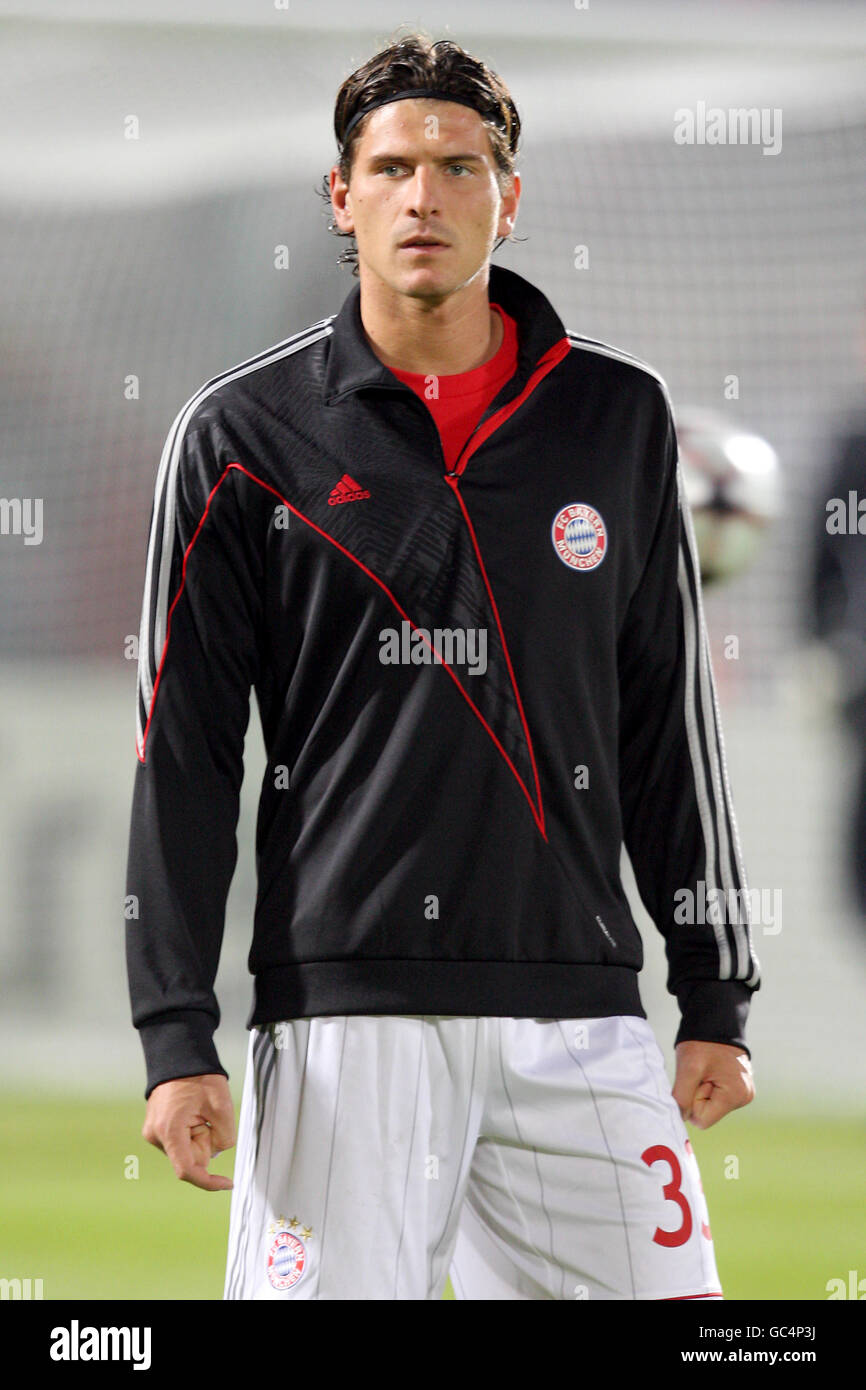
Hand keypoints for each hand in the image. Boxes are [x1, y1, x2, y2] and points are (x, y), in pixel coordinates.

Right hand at [142, 1074, 235, 1190]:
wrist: (179, 1057)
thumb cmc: (199, 1078)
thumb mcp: (222, 1105)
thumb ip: (224, 1136)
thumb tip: (215, 1152)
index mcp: (169, 1131)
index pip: (187, 1170)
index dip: (209, 1182)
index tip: (227, 1183)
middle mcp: (156, 1136)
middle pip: (189, 1158)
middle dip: (205, 1144)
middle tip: (210, 1118)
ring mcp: (153, 1132)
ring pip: (185, 1150)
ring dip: (199, 1137)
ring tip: (199, 1111)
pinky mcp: (156, 1128)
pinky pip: (180, 1140)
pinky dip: (192, 1132)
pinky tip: (193, 1113)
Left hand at [672, 1041, 754, 1129]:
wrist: (715, 1022)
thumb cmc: (702, 1043)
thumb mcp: (688, 1068)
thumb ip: (682, 1097)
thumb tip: (680, 1118)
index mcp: (736, 1095)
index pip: (702, 1120)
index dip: (692, 1102)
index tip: (696, 1080)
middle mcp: (744, 1097)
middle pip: (707, 1113)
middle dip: (698, 1095)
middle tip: (702, 1073)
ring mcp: (743, 1093)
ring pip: (710, 1105)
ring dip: (702, 1090)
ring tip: (707, 1069)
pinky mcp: (739, 1088)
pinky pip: (716, 1097)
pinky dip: (708, 1085)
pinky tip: (712, 1071)